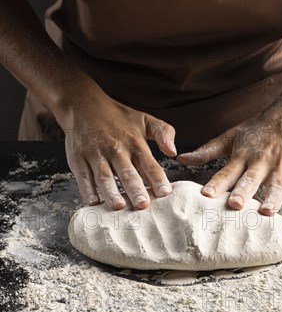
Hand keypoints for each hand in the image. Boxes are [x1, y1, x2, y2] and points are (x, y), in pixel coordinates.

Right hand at [57, 86, 176, 209]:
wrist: (82, 104)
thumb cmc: (118, 118)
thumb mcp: (144, 119)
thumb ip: (163, 132)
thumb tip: (173, 152)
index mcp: (134, 143)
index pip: (149, 164)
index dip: (157, 179)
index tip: (165, 193)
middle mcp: (116, 149)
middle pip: (127, 172)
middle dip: (135, 189)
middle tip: (142, 205)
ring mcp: (95, 154)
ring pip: (104, 176)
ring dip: (111, 192)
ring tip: (118, 206)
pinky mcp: (78, 159)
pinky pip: (83, 177)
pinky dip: (87, 190)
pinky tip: (93, 202)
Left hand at [177, 91, 281, 215]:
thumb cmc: (258, 129)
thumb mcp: (231, 137)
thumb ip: (207, 151)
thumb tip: (182, 159)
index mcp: (243, 155)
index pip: (227, 172)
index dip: (217, 183)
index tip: (206, 195)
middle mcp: (261, 162)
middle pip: (251, 179)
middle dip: (243, 192)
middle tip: (235, 204)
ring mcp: (281, 166)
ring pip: (276, 185)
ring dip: (272, 198)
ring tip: (267, 212)